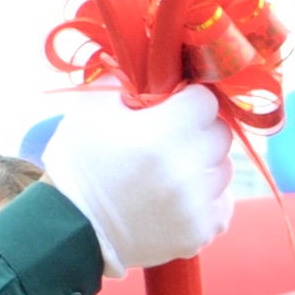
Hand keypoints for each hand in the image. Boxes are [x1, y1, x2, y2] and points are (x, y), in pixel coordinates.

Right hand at [37, 87, 237, 275]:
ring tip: (170, 173)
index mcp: (162, 135)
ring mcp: (196, 206)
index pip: (206, 101)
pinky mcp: (199, 232)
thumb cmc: (78, 165)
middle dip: (198, 131)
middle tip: (171, 140)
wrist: (71, 231)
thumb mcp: (89, 110)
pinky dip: (206, 200)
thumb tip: (147, 61)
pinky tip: (177, 199)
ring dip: (204, 166)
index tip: (172, 108)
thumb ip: (123, 78)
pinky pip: (222, 205)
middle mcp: (186, 171)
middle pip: (220, 134)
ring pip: (224, 170)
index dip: (188, 100)